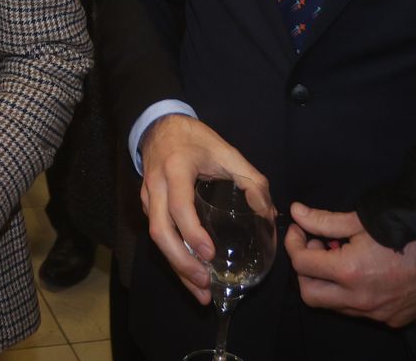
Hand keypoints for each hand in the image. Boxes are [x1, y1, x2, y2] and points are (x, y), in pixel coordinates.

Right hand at [138, 114, 271, 305]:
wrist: (160, 126)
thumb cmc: (196, 139)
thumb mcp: (226, 151)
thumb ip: (251, 179)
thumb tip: (267, 213)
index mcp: (176, 170)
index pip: (179, 206)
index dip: (192, 232)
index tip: (210, 254)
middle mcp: (157, 186)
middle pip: (160, 231)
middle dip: (181, 262)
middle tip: (204, 283)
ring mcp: (148, 197)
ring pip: (156, 237)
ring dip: (176, 267)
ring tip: (200, 290)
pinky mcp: (147, 206)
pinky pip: (158, 234)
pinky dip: (173, 257)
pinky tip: (190, 272)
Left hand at [286, 203, 415, 327]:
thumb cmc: (412, 233)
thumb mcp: (364, 221)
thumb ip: (325, 220)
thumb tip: (296, 212)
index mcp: (349, 273)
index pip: (301, 264)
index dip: (295, 243)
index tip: (300, 229)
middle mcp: (358, 300)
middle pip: (309, 294)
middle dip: (304, 270)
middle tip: (316, 247)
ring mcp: (375, 314)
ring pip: (333, 306)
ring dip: (327, 283)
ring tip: (340, 257)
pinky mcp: (391, 320)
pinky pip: (357, 311)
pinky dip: (349, 294)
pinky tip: (363, 272)